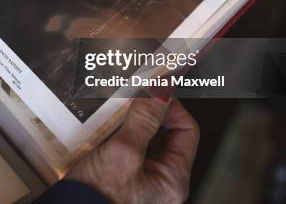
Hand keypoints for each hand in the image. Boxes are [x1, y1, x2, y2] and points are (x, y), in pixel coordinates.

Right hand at [67, 98, 199, 203]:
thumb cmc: (98, 198)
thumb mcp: (122, 152)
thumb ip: (144, 119)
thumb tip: (161, 91)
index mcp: (173, 179)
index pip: (186, 130)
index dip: (171, 107)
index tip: (153, 91)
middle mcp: (159, 181)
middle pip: (163, 133)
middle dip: (145, 113)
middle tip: (130, 99)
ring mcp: (139, 180)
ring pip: (141, 138)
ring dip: (127, 122)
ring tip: (113, 113)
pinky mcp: (119, 177)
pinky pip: (123, 148)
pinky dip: (114, 134)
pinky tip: (101, 128)